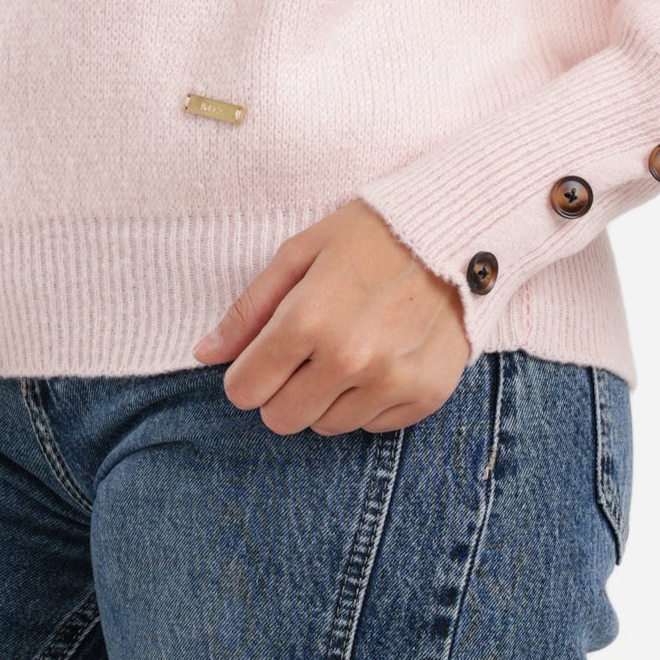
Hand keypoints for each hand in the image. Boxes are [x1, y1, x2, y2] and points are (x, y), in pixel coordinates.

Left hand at [190, 197, 471, 434]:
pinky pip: (372, 426)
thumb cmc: (369, 234)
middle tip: (305, 353)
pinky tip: (381, 358)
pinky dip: (368, 400)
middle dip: (282, 391)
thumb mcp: (300, 252)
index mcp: (308, 319)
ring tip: (348, 349)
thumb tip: (203, 354)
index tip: (262, 357)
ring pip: (326, 426)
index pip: (245, 391)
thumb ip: (249, 308)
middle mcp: (349, 358)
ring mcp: (391, 381)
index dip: (246, 375)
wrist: (456, 233)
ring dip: (326, 397)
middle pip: (281, 419)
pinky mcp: (425, 395)